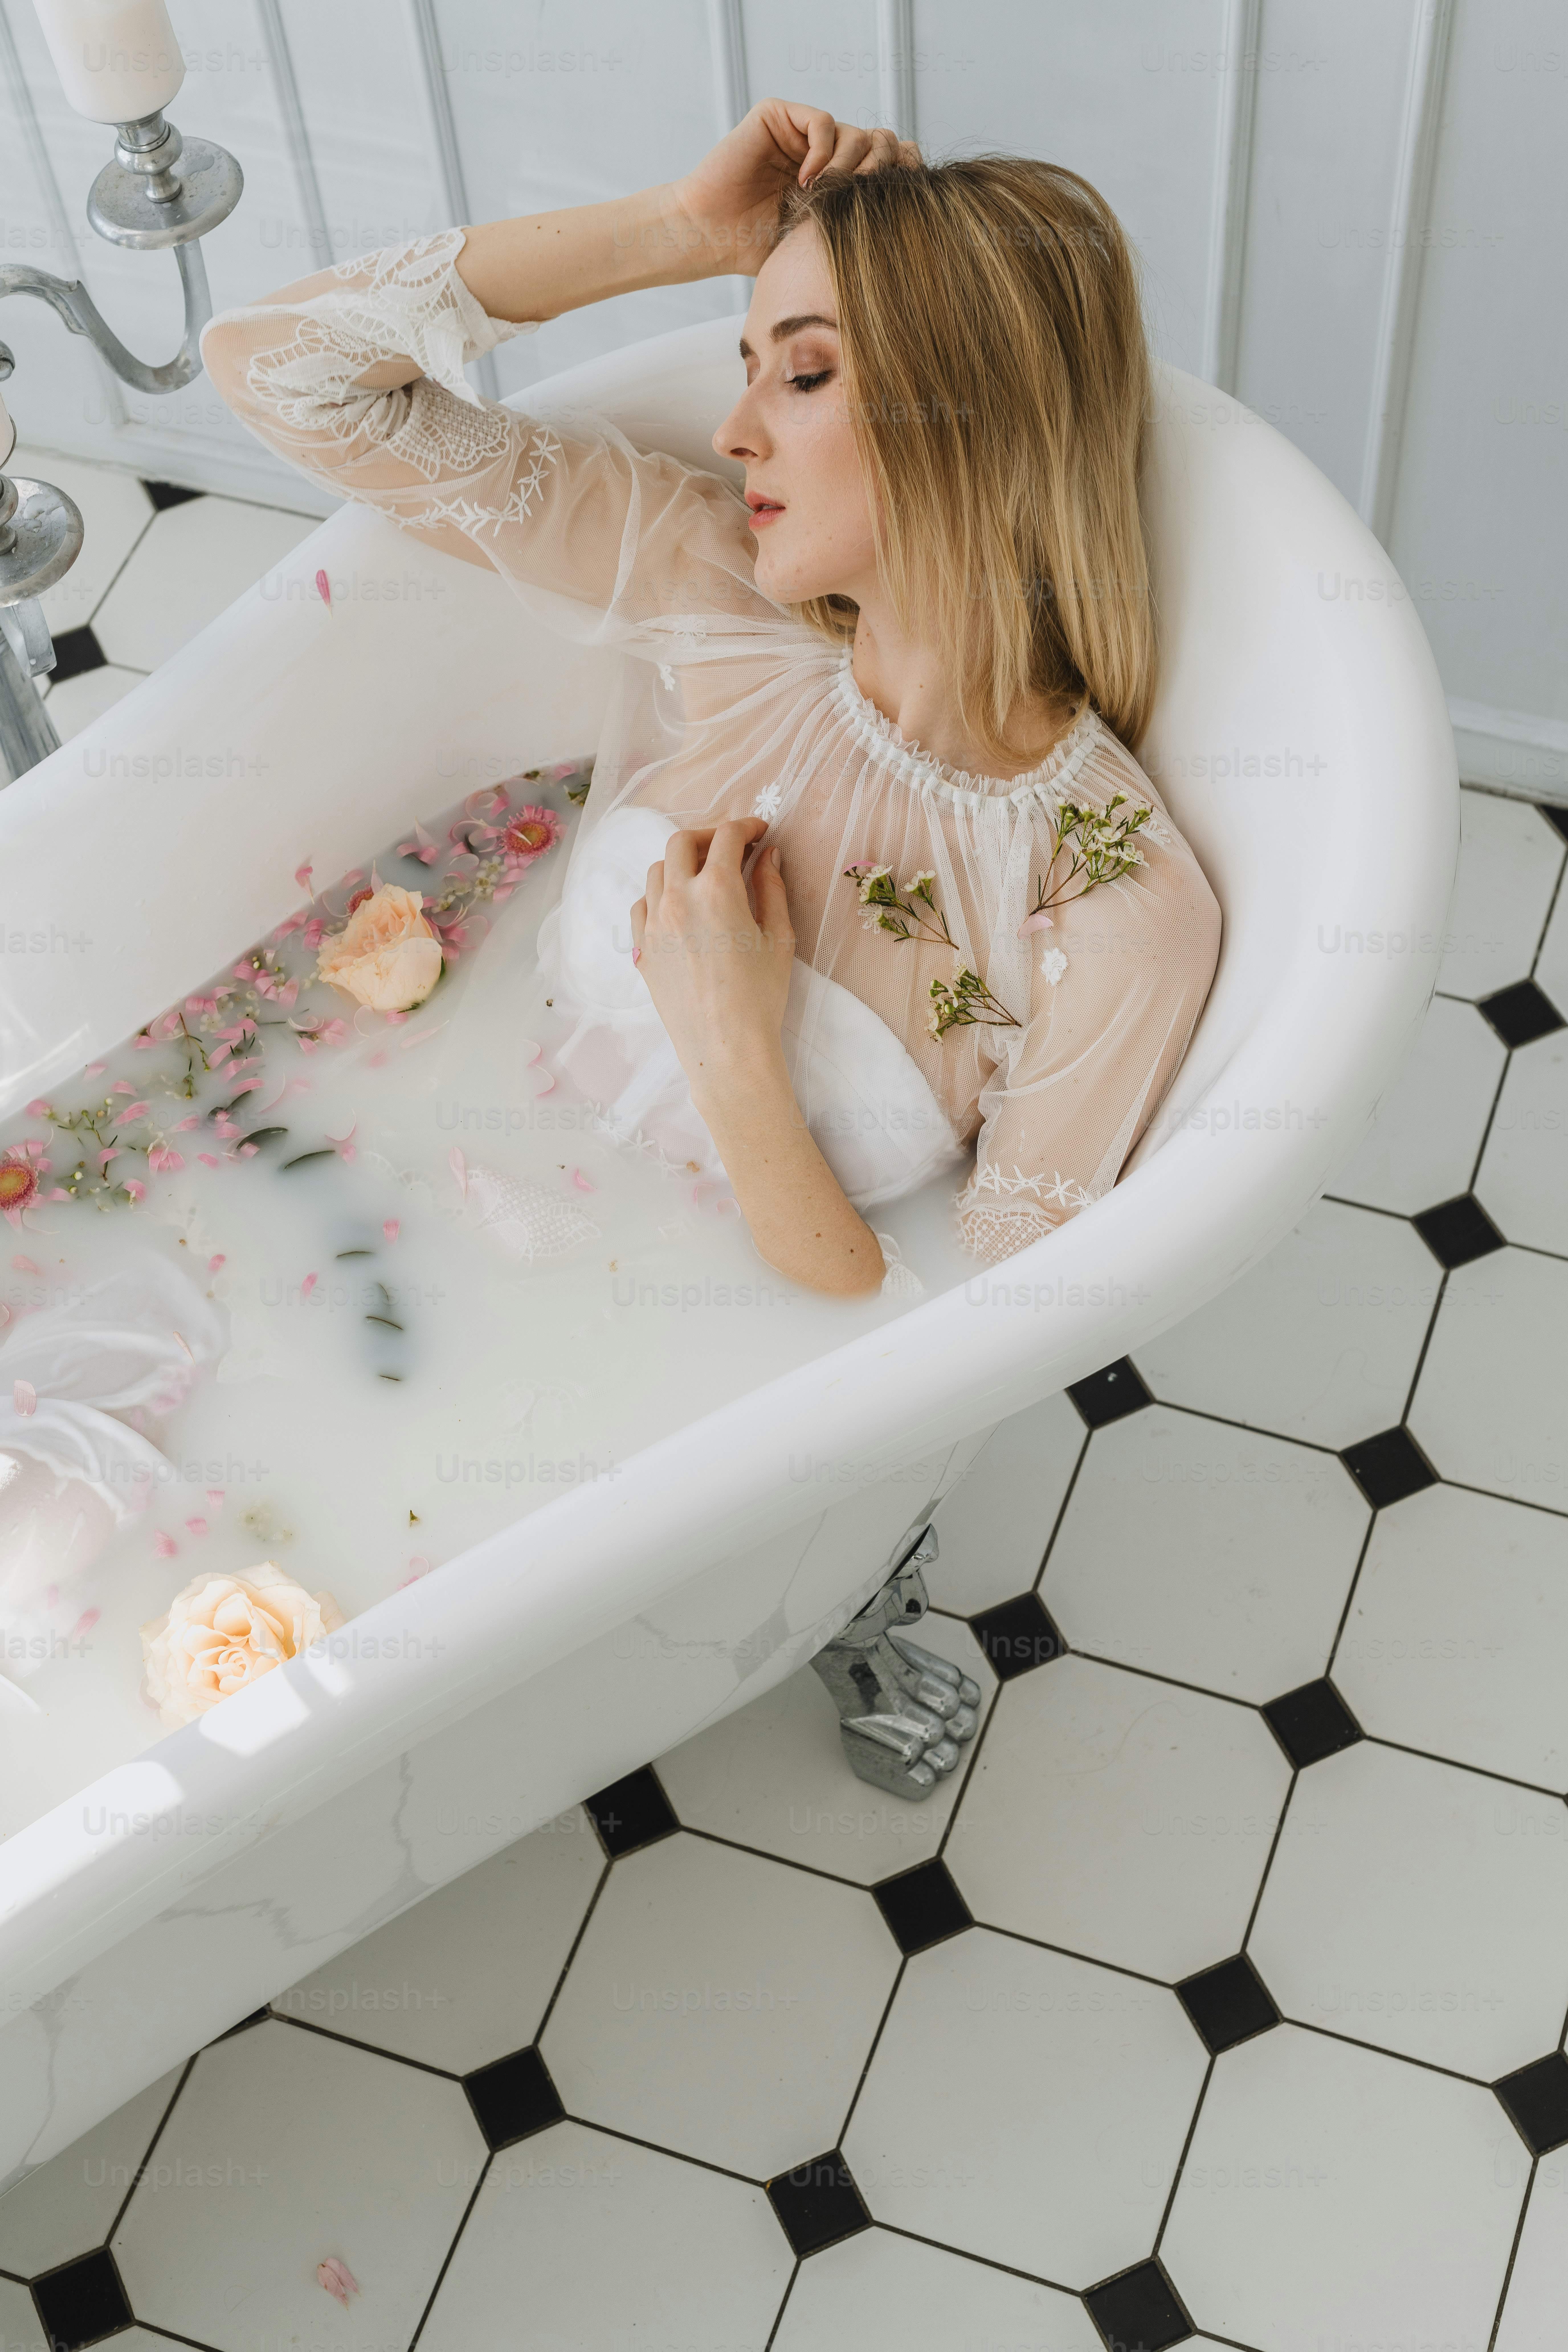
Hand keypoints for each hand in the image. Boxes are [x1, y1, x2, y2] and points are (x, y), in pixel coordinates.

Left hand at [629, 818, 793, 1092]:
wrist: (726, 1050)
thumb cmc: (760, 998)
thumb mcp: (778, 938)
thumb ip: (772, 889)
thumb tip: (768, 856)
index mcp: (717, 891)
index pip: (727, 837)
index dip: (746, 828)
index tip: (759, 833)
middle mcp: (677, 900)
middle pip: (681, 843)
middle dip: (708, 836)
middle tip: (730, 848)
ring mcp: (653, 925)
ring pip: (657, 872)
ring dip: (681, 865)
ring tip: (704, 878)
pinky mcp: (642, 950)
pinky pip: (641, 907)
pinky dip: (659, 897)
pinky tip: (679, 909)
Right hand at [669, 100, 920, 270]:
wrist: (712, 236)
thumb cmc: (758, 247)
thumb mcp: (822, 240)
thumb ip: (857, 223)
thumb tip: (911, 221)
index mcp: (839, 178)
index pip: (889, 159)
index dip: (901, 171)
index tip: (898, 200)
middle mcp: (824, 151)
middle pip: (880, 142)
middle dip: (878, 171)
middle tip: (856, 201)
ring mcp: (801, 132)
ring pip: (855, 132)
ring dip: (847, 168)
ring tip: (822, 198)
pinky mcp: (778, 116)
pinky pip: (823, 122)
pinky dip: (823, 151)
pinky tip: (806, 182)